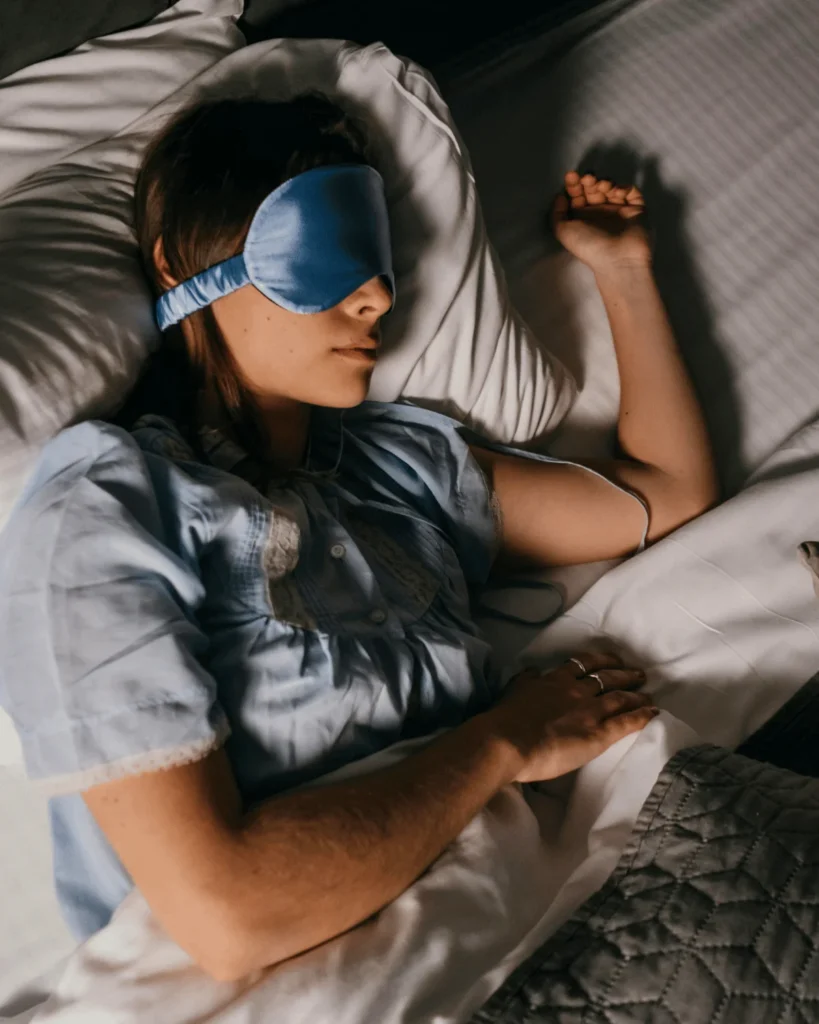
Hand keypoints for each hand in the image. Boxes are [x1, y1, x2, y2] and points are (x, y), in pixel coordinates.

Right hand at [487, 652, 657, 783]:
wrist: (509, 741)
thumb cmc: (507, 718)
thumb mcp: (515, 689)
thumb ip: (527, 680)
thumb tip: (534, 672)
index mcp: (556, 680)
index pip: (583, 665)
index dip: (601, 661)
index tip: (612, 660)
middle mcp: (577, 691)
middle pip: (607, 678)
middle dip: (624, 674)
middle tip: (639, 674)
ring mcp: (590, 711)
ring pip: (619, 698)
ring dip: (636, 695)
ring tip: (648, 695)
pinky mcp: (598, 734)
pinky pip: (625, 722)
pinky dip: (641, 716)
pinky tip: (653, 713)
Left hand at [552, 171, 651, 274]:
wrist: (618, 259)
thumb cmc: (589, 246)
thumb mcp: (563, 232)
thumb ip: (557, 213)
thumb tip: (560, 196)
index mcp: (583, 217)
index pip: (578, 195)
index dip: (574, 184)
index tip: (571, 176)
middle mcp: (600, 212)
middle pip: (594, 188)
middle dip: (589, 180)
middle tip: (587, 179)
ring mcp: (619, 210)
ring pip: (612, 187)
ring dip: (605, 182)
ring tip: (602, 186)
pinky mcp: (636, 209)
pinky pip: (632, 192)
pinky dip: (624, 187)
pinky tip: (616, 191)